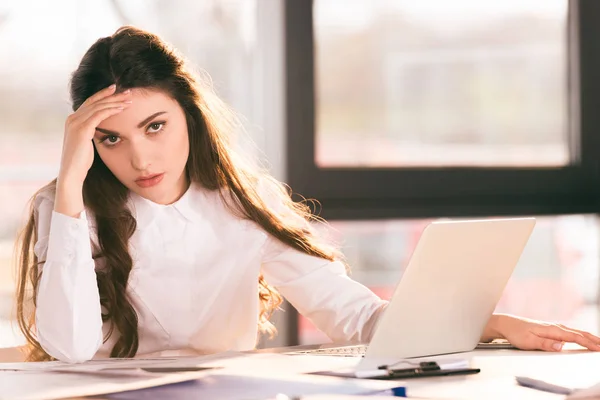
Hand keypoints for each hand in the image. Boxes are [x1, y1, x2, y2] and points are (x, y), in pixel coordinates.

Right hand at [58, 84, 130, 185]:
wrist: (72, 173)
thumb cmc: (81, 161)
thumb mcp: (86, 142)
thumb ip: (91, 132)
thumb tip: (102, 128)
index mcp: (72, 120)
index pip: (90, 102)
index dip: (103, 95)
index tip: (116, 90)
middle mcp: (72, 118)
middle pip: (95, 101)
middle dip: (112, 95)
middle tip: (127, 91)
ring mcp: (75, 123)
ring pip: (98, 106)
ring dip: (115, 102)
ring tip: (129, 100)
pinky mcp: (81, 129)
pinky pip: (99, 115)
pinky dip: (111, 110)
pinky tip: (122, 109)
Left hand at [485, 314, 599, 351]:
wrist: (506, 324)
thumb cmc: (516, 333)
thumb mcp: (529, 341)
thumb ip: (546, 344)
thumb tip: (562, 346)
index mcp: (551, 330)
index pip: (574, 337)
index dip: (588, 343)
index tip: (599, 348)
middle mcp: (554, 327)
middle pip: (578, 333)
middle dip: (592, 339)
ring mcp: (552, 327)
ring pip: (575, 332)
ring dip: (588, 337)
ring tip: (598, 343)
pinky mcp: (550, 329)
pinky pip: (569, 332)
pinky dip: (579, 335)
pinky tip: (582, 338)